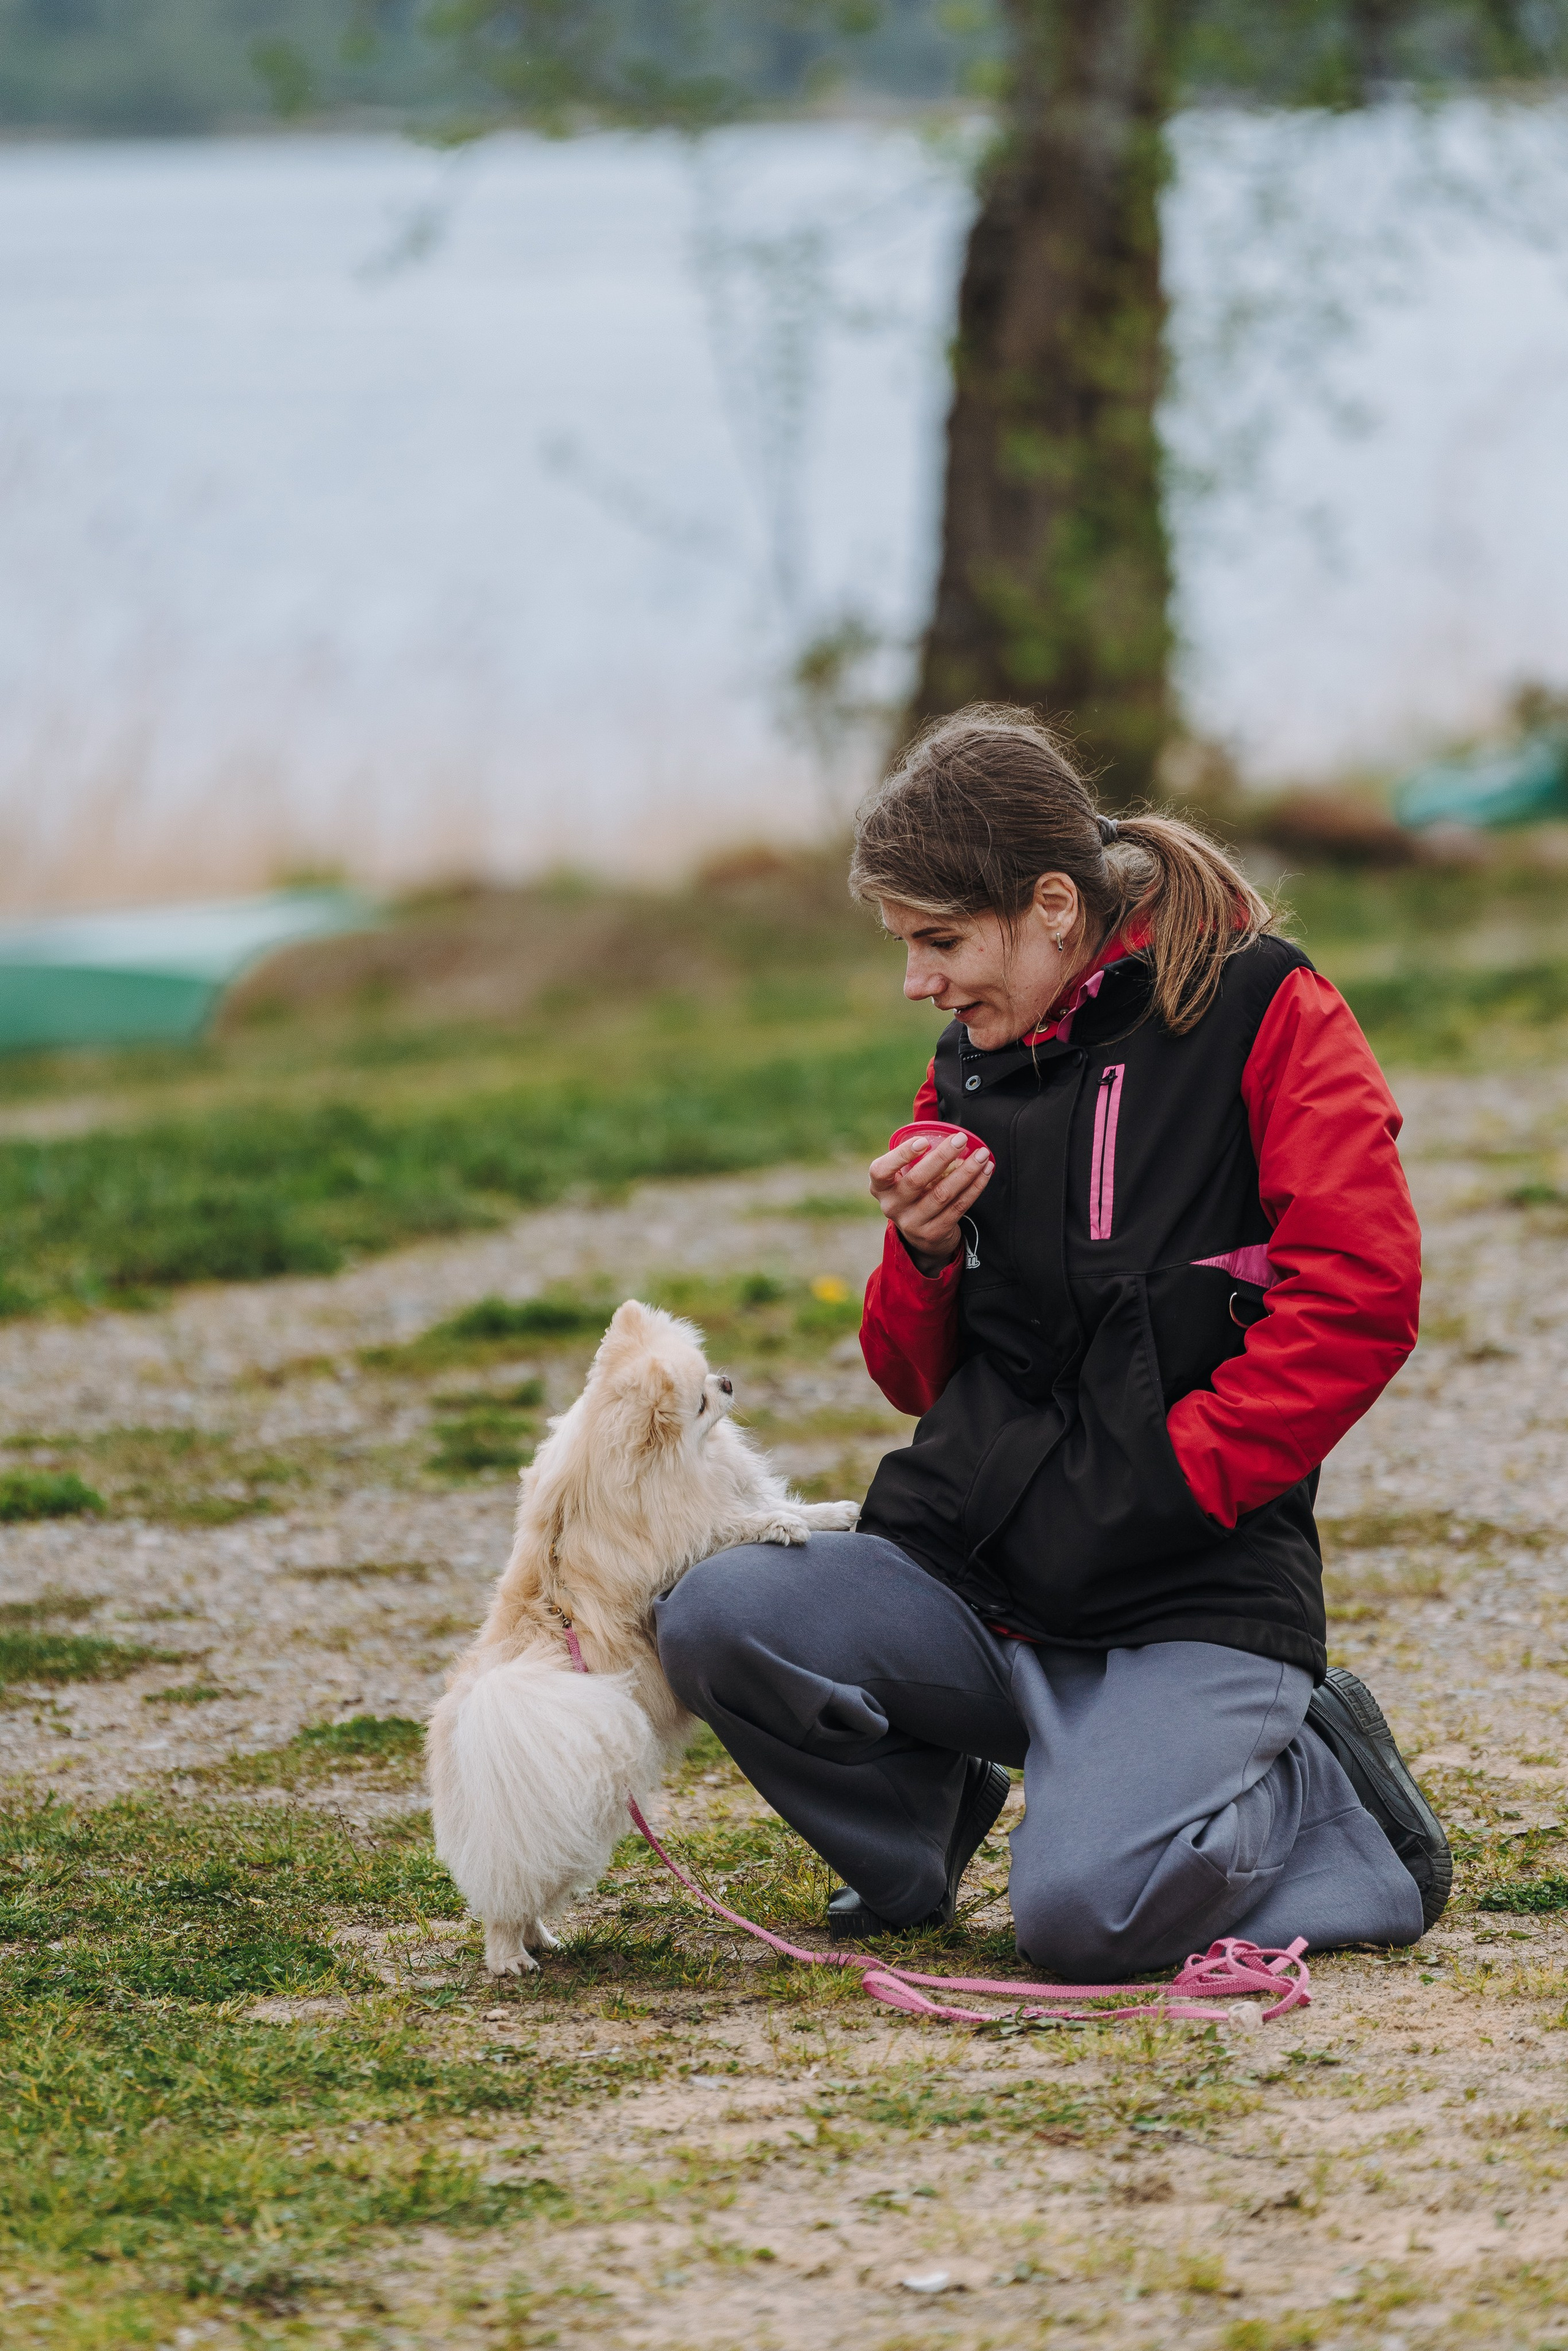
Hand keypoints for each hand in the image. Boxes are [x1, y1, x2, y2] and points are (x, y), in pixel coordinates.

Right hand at [869, 1132, 992, 1272]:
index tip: (923, 1141)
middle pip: (918, 1180)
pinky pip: (959, 1206)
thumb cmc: (914, 1193)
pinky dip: (975, 1187)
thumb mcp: (903, 1177)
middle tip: (961, 1139)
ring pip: (943, 1194)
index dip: (901, 1156)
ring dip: (966, 1172)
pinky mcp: (933, 1233)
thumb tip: (945, 1129)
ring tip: (981, 1155)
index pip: (881, 1170)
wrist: (921, 1236)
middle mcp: (892, 1206)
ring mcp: (912, 1223)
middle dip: (943, 1157)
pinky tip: (985, 1172)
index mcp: (880, 1187)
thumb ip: (913, 1158)